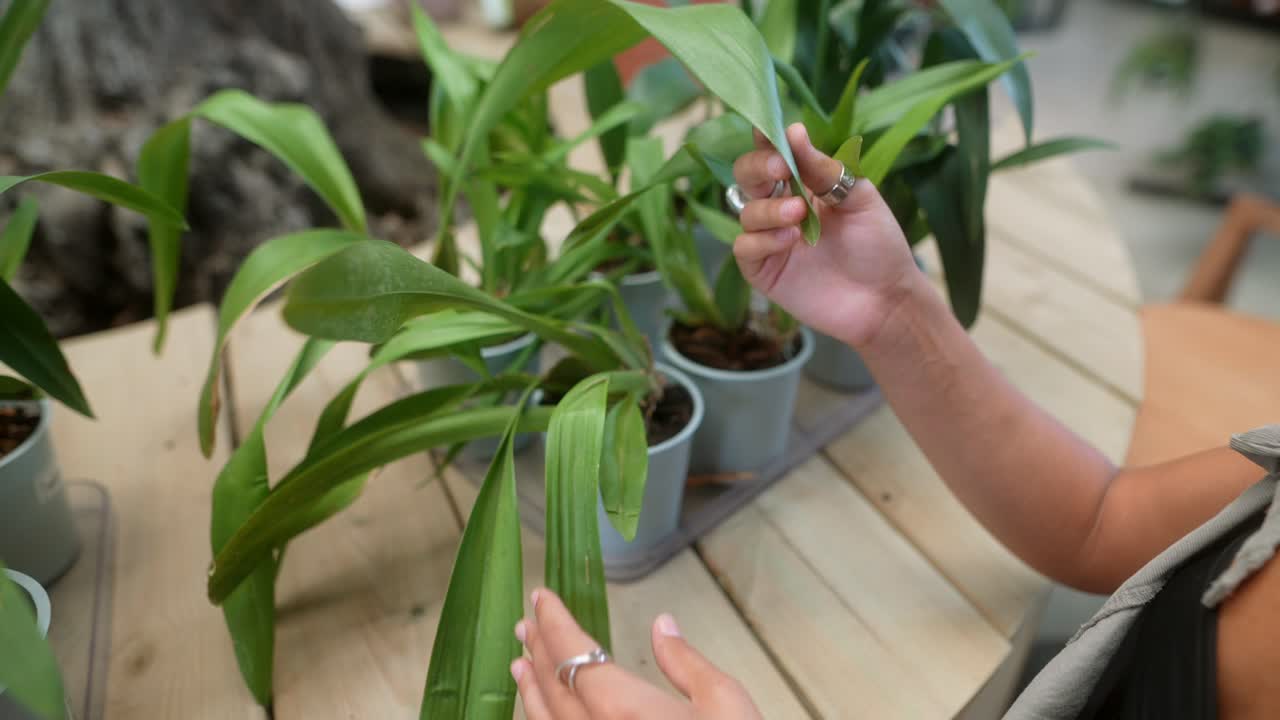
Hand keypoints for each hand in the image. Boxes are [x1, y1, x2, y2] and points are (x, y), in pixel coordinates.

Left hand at [511, 588, 761, 719]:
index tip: (541, 597)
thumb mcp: (724, 701)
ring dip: (531, 691)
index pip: (573, 654)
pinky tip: (544, 716)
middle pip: (553, 687)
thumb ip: (685, 660)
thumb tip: (663, 624)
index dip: (554, 622)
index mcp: (622, 708)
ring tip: (520, 665)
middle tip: (525, 625)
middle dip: (538, 651)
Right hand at [733, 122, 922, 348]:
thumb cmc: (878, 246)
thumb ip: (825, 170)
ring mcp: (771, 240)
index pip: (775, 154)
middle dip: (757, 168)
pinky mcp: (765, 271)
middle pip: (747, 178)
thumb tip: (794, 131)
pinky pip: (745, 248)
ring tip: (798, 215)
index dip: (767, 140)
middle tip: (780, 168)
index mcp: (805, 185)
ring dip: (768, 208)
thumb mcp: (859, 199)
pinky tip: (791, 241)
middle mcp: (781, 208)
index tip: (770, 130)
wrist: (886, 300)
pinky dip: (763, 240)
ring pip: (746, 213)